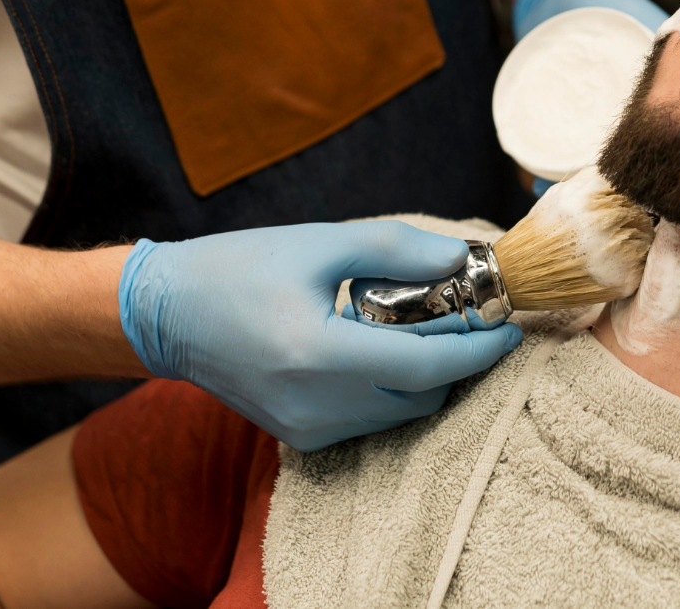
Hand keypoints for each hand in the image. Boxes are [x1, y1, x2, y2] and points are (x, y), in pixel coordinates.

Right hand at [118, 221, 522, 450]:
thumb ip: (396, 250)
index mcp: (320, 353)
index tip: (510, 324)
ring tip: (419, 319)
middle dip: (458, 356)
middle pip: (424, 395)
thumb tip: (459, 257)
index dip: (478, 348)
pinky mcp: (302, 438)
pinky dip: (394, 387)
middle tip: (467, 308)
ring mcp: (309, 430)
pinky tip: (382, 343)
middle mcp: (317, 405)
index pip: (427, 365)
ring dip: (427, 372)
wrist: (168, 314)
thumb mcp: (319, 242)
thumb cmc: (239, 266)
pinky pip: (373, 418)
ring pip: (403, 412)